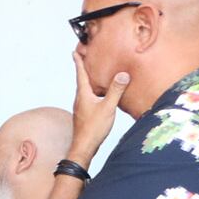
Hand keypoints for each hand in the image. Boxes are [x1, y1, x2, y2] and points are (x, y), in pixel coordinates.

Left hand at [70, 50, 129, 165]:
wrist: (83, 147)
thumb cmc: (93, 128)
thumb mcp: (107, 107)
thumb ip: (116, 91)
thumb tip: (123, 74)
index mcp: (83, 94)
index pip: (81, 74)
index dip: (79, 61)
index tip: (75, 51)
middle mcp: (80, 98)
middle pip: (81, 79)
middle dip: (83, 66)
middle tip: (83, 55)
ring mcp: (81, 106)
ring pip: (85, 88)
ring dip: (88, 78)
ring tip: (93, 71)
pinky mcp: (85, 113)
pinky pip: (89, 96)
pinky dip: (92, 88)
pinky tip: (98, 92)